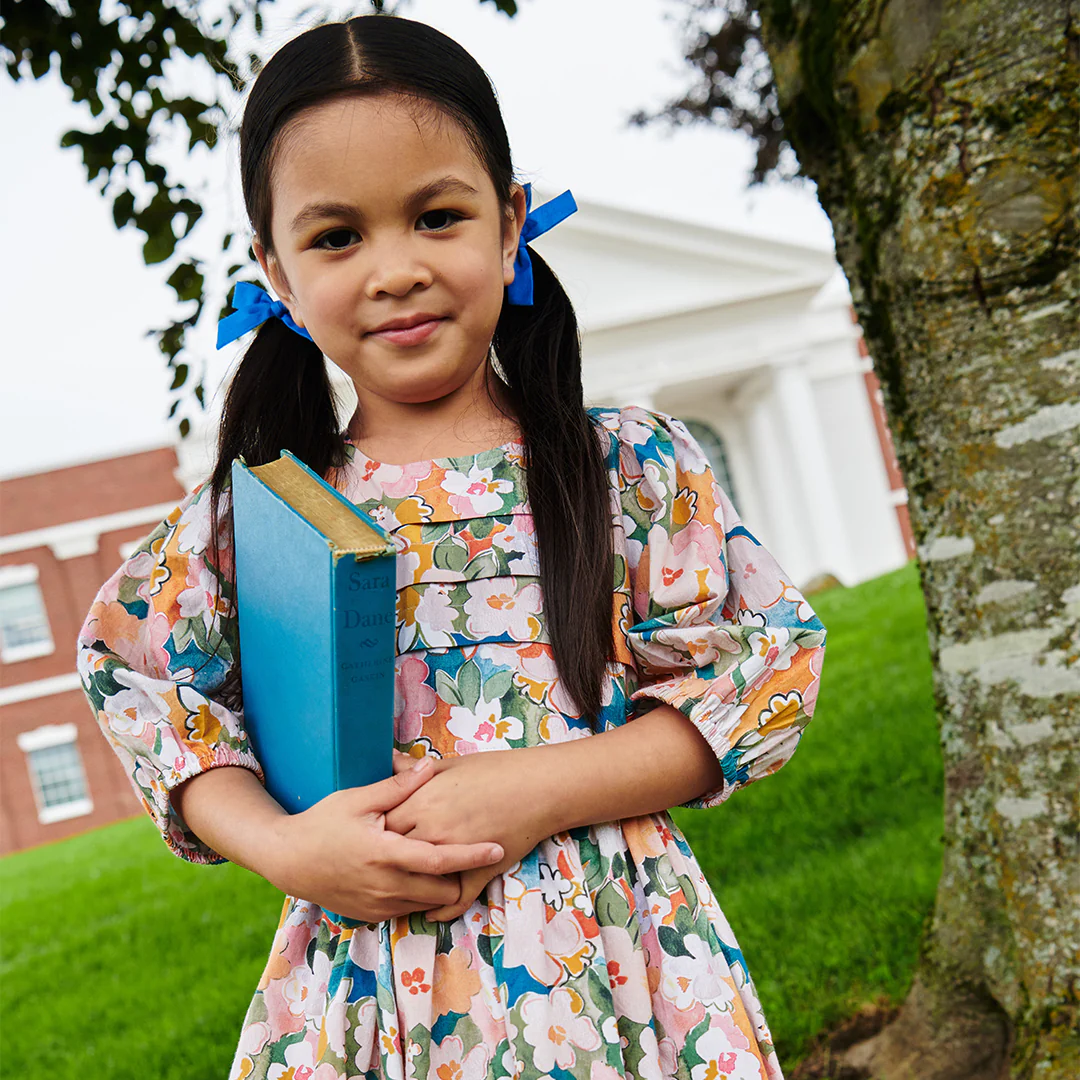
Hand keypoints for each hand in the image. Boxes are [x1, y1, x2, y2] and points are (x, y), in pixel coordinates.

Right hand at [265, 758, 504, 922]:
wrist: (288, 861)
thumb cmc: (323, 823)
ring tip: (450, 866)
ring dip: (440, 888)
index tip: (497, 847)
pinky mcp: (370, 915)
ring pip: (426, 903)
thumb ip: (398, 787)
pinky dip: (419, 897)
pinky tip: (420, 876)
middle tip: (473, 854)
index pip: (440, 860)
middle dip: (461, 877)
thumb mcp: (358, 799)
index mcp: (386, 853)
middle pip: (441, 890)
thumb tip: (430, 766)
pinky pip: (407, 910)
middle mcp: (385, 885)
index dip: (472, 855)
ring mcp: (378, 904)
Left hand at [385, 749, 552, 921]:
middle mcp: (433, 831)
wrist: (537, 787)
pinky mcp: (477, 872)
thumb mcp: (450, 764)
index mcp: (423, 802)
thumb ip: (415, 770)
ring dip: (409, 886)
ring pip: (420, 881)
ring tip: (399, 889)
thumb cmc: (495, 770)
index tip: (373, 833)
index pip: (384, 823)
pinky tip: (433, 911)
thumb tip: (388, 759)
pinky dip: (442, 910)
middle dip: (387, 858)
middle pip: (396, 853)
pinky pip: (455, 900)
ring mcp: (455, 855)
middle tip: (380, 862)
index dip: (376, 830)